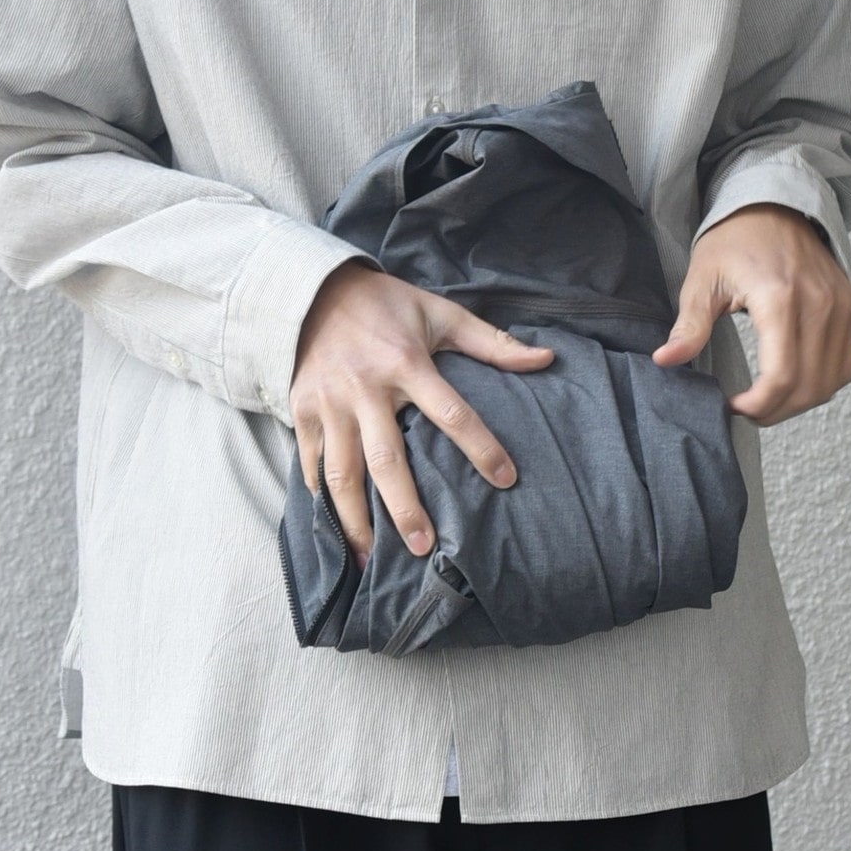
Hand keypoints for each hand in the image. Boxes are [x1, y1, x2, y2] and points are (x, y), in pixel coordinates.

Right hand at [289, 260, 554, 567]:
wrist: (313, 291)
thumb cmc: (387, 306)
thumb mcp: (441, 313)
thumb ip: (493, 343)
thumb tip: (548, 359)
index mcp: (406, 362)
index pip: (451, 412)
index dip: (481, 447)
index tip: (506, 480)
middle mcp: (365, 388)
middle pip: (386, 459)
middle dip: (404, 508)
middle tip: (423, 548)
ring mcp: (329, 403)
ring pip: (341, 472)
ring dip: (356, 519)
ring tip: (372, 558)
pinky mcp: (302, 411)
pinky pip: (312, 463)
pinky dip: (322, 499)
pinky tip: (337, 530)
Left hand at [651, 203, 850, 424]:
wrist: (772, 206)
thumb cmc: (733, 241)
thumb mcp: (701, 281)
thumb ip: (688, 326)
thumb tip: (665, 360)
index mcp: (780, 298)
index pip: (781, 378)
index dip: (757, 405)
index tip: (733, 406)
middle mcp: (820, 304)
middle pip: (808, 388)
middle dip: (775, 411)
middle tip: (747, 409)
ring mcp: (843, 306)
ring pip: (831, 382)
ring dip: (799, 403)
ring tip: (768, 399)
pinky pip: (847, 365)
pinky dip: (822, 383)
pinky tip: (793, 382)